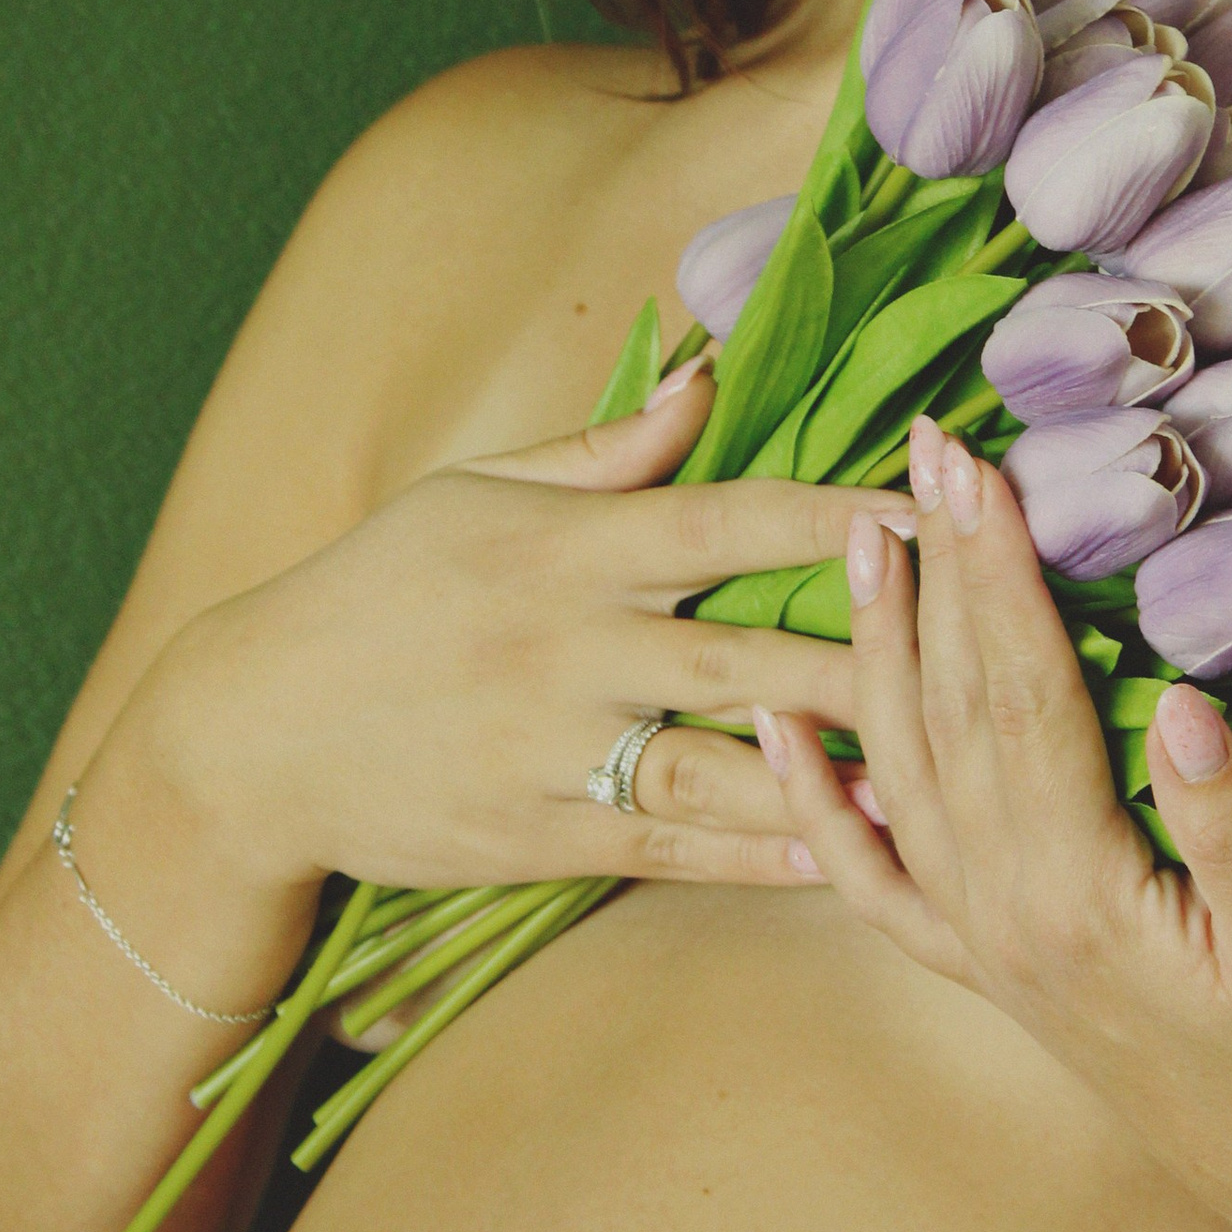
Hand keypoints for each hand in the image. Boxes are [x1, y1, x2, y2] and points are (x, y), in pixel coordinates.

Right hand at [133, 357, 910, 902]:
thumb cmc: (375, 593)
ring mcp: (553, 749)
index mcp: (565, 549)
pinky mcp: (538, 836)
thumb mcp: (474, 494)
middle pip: (746, 648)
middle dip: (869, 647)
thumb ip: (603, 450)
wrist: (252, 732)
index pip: (724, 520)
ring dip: (831, 769)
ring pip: (719, 761)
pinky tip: (844, 854)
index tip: (930, 505)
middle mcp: (569, 648)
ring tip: (939, 771)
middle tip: (980, 647)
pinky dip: (759, 850)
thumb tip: (706, 377)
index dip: (834, 515)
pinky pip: (668, 846)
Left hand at [754, 410, 1231, 1231]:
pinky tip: (779, 728)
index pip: (1022, 698)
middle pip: (949, 713)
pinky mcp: (984, 963)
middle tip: (920, 453)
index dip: (996, 577)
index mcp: (1076, 894)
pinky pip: (873, 875)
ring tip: (865, 536)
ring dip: (877, 649)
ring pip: (900, 769)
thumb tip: (1191, 708)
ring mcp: (981, 939)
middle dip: (933, 574)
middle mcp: (1001, 911)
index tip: (978, 472)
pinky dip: (817, 799)